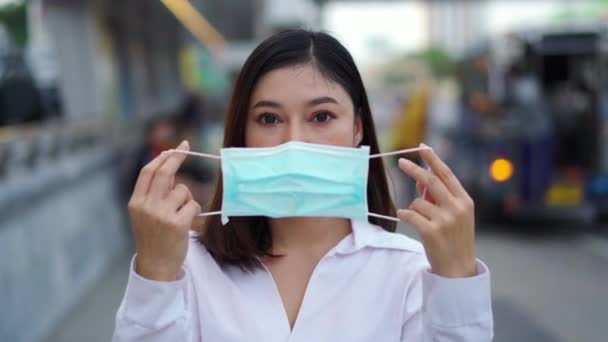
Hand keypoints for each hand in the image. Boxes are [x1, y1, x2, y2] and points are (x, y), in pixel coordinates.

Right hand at [127, 140, 201, 280]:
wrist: (156, 266)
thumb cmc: (154, 237)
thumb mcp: (145, 214)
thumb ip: (155, 192)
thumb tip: (170, 167)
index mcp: (135, 203)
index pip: (148, 172)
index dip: (162, 157)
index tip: (174, 148)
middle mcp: (146, 207)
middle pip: (164, 174)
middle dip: (176, 157)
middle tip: (186, 147)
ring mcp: (161, 215)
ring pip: (183, 190)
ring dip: (187, 198)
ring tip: (180, 215)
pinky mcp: (177, 224)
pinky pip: (193, 204)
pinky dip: (193, 210)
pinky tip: (186, 223)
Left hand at [397, 148, 476, 277]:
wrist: (458, 268)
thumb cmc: (454, 239)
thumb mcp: (455, 216)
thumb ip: (441, 198)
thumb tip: (421, 181)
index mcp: (465, 201)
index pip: (447, 174)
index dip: (433, 159)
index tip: (422, 147)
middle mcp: (457, 208)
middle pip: (431, 181)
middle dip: (414, 170)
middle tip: (401, 162)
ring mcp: (445, 220)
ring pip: (417, 201)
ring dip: (413, 208)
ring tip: (422, 222)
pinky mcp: (432, 232)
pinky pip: (409, 215)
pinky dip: (405, 215)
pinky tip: (408, 220)